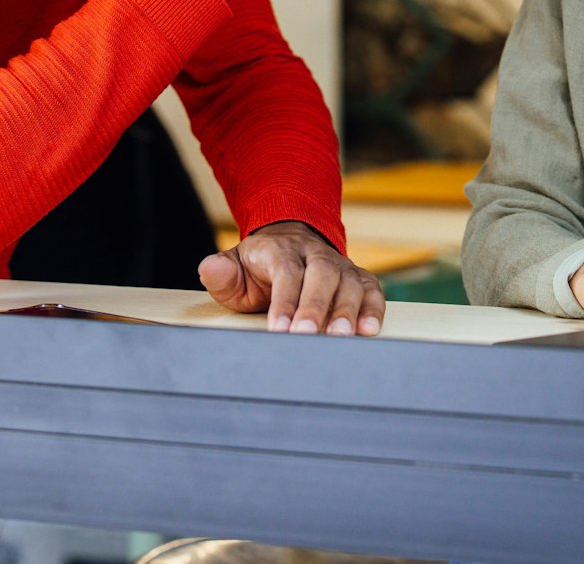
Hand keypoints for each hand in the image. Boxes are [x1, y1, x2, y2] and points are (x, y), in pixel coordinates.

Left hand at [198, 221, 385, 335]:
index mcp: (281, 249)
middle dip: (315, 306)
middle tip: (308, 336)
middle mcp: (315, 253)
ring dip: (347, 310)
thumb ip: (220, 272)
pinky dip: (373, 308)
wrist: (288, 246)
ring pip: (349, 281)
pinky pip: (371, 289)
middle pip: (321, 273)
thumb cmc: (257, 268)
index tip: (278, 329)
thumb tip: (209, 268)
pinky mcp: (357, 278)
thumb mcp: (233, 268)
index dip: (284, 300)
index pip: (285, 271)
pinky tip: (369, 329)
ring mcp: (340, 264)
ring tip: (341, 337)